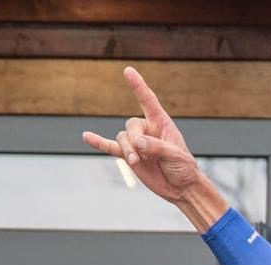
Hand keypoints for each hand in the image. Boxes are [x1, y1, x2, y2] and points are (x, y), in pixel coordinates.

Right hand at [82, 67, 221, 225]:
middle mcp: (147, 130)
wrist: (181, 188)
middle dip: (134, 139)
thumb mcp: (175, 155)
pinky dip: (99, 143)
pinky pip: (111, 147)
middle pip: (131, 125)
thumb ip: (157, 146)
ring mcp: (137, 143)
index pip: (148, 100)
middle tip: (142, 155)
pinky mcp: (130, 156)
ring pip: (122, 138)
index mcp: (161, 123)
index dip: (138, 86)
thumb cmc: (184, 168)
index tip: (128, 71)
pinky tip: (86, 136)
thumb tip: (137, 142)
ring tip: (136, 162)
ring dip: (126, 150)